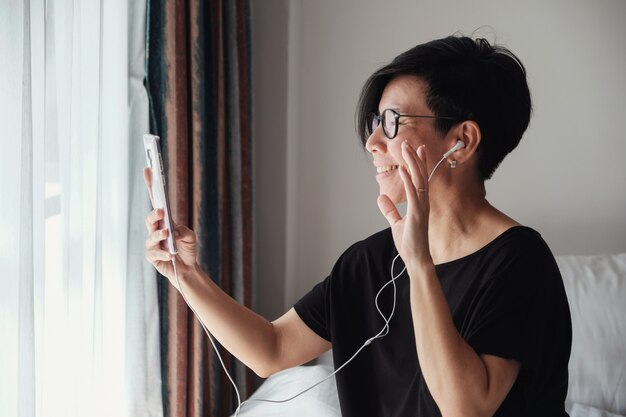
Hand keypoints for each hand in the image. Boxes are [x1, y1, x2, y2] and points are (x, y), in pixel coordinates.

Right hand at [143, 167, 197, 288]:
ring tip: (167, 233)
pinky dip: (162, 253)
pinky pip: (154, 254)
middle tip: (162, 212)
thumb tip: (173, 231)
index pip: (156, 201)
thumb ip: (183, 231)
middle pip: (150, 219)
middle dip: (154, 214)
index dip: (151, 186)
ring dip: (158, 234)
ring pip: (151, 237)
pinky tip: (169, 254)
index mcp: (164, 220)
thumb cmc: (186, 248)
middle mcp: (156, 230)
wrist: (187, 268)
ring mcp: (153, 244)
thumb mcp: (190, 236)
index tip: (148, 170)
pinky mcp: (153, 257)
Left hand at [377, 141, 432, 268]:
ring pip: (419, 180)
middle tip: (408, 143)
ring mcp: (421, 207)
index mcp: (419, 203)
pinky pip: (414, 194)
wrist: (415, 259)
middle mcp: (423, 202)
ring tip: (406, 149)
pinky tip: (404, 169)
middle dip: (414, 158)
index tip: (417, 149)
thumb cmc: (409, 242)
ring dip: (412, 163)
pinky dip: (409, 181)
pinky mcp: (417, 214)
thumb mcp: (396, 223)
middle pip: (420, 175)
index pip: (420, 178)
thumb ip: (390, 210)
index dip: (419, 163)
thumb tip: (381, 198)